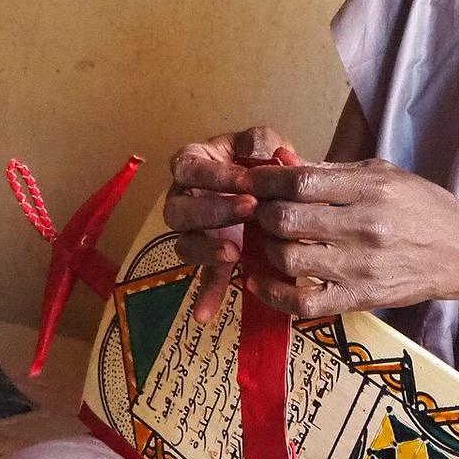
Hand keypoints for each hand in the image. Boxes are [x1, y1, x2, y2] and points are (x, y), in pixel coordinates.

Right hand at [166, 126, 298, 320]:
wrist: (281, 188)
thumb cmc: (263, 159)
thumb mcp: (265, 142)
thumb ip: (261, 143)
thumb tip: (265, 152)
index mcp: (191, 163)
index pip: (188, 167)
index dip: (215, 176)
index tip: (248, 181)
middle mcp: (182, 198)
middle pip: (178, 210)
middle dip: (212, 211)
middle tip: (249, 211)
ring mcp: (193, 231)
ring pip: (184, 244)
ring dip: (206, 250)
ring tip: (234, 253)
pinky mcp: (209, 257)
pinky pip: (202, 278)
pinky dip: (205, 296)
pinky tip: (205, 315)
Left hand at [242, 158, 458, 315]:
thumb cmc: (423, 208)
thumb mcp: (385, 175)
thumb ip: (333, 171)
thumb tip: (283, 162)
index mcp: (371, 189)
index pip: (301, 182)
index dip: (266, 180)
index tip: (253, 181)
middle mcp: (364, 227)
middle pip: (286, 220)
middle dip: (262, 213)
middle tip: (259, 210)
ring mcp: (360, 267)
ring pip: (288, 259)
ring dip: (266, 247)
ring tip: (269, 239)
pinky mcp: (359, 298)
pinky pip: (303, 303)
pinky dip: (273, 294)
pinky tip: (259, 281)